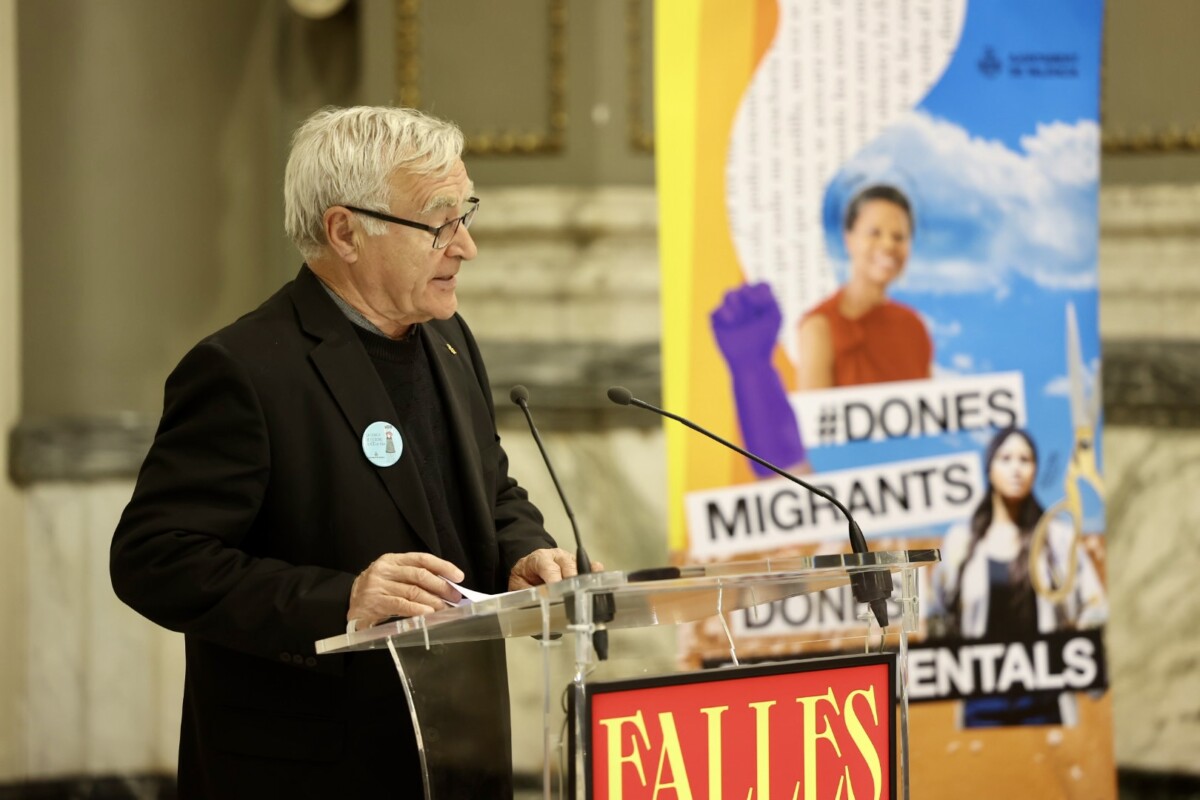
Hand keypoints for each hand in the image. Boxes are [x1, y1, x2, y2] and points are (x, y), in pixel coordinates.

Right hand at [347, 552, 464, 627]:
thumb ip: (415, 579)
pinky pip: (400, 605)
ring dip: (433, 601)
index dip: (443, 566)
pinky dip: (417, 609)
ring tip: (445, 608)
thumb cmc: (377, 591)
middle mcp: (385, 569)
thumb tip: (446, 587)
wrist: (349, 604)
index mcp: (393, 560)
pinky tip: (428, 614)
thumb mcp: (394, 578)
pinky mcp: (374, 602)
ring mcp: (378, 585)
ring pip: (412, 591)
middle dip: (441, 586)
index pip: (422, 559)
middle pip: (419, 575)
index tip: (458, 576)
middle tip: (454, 597)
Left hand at [508, 548, 603, 590]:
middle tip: (573, 599)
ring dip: (585, 581)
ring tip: (588, 593)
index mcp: (540, 558)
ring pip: (581, 567)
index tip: (557, 593)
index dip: (555, 580)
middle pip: (569, 567)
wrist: (529, 564)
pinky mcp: (579, 565)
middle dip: (571, 583)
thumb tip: (535, 603)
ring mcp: (570, 560)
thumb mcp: (518, 583)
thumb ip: (525, 592)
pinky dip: (595, 576)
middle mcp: (557, 556)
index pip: (549, 567)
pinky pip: (590, 567)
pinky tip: (597, 585)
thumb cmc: (525, 575)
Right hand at [710, 282, 782, 366]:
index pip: (761, 286)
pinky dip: (724, 314)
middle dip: (749, 300)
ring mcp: (729, 311)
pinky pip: (716, 309)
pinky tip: (731, 324)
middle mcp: (744, 304)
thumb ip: (767, 298)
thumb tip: (744, 291)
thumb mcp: (774, 317)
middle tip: (753, 315)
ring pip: (728, 293)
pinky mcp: (716, 321)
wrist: (751, 361)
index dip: (761, 293)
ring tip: (740, 320)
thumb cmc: (764, 340)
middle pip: (743, 288)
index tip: (764, 307)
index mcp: (760, 303)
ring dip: (737, 305)